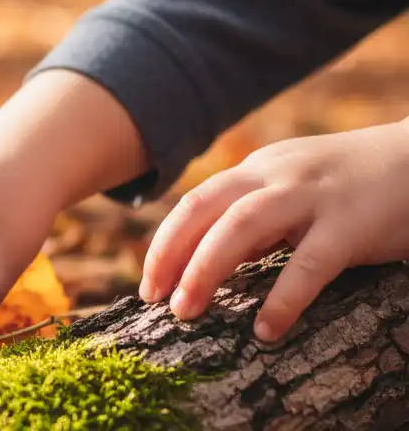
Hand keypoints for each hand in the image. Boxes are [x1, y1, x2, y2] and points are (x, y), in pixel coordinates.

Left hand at [140, 120, 408, 340]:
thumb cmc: (352, 184)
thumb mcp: (292, 191)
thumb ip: (253, 220)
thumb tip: (207, 260)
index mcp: (257, 171)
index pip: (194, 204)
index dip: (164, 243)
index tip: (148, 284)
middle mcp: (275, 176)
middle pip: (204, 209)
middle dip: (171, 255)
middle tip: (154, 300)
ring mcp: (312, 196)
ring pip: (240, 227)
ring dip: (205, 269)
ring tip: (187, 311)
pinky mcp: (351, 224)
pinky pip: (309, 264)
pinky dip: (282, 298)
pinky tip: (265, 330)